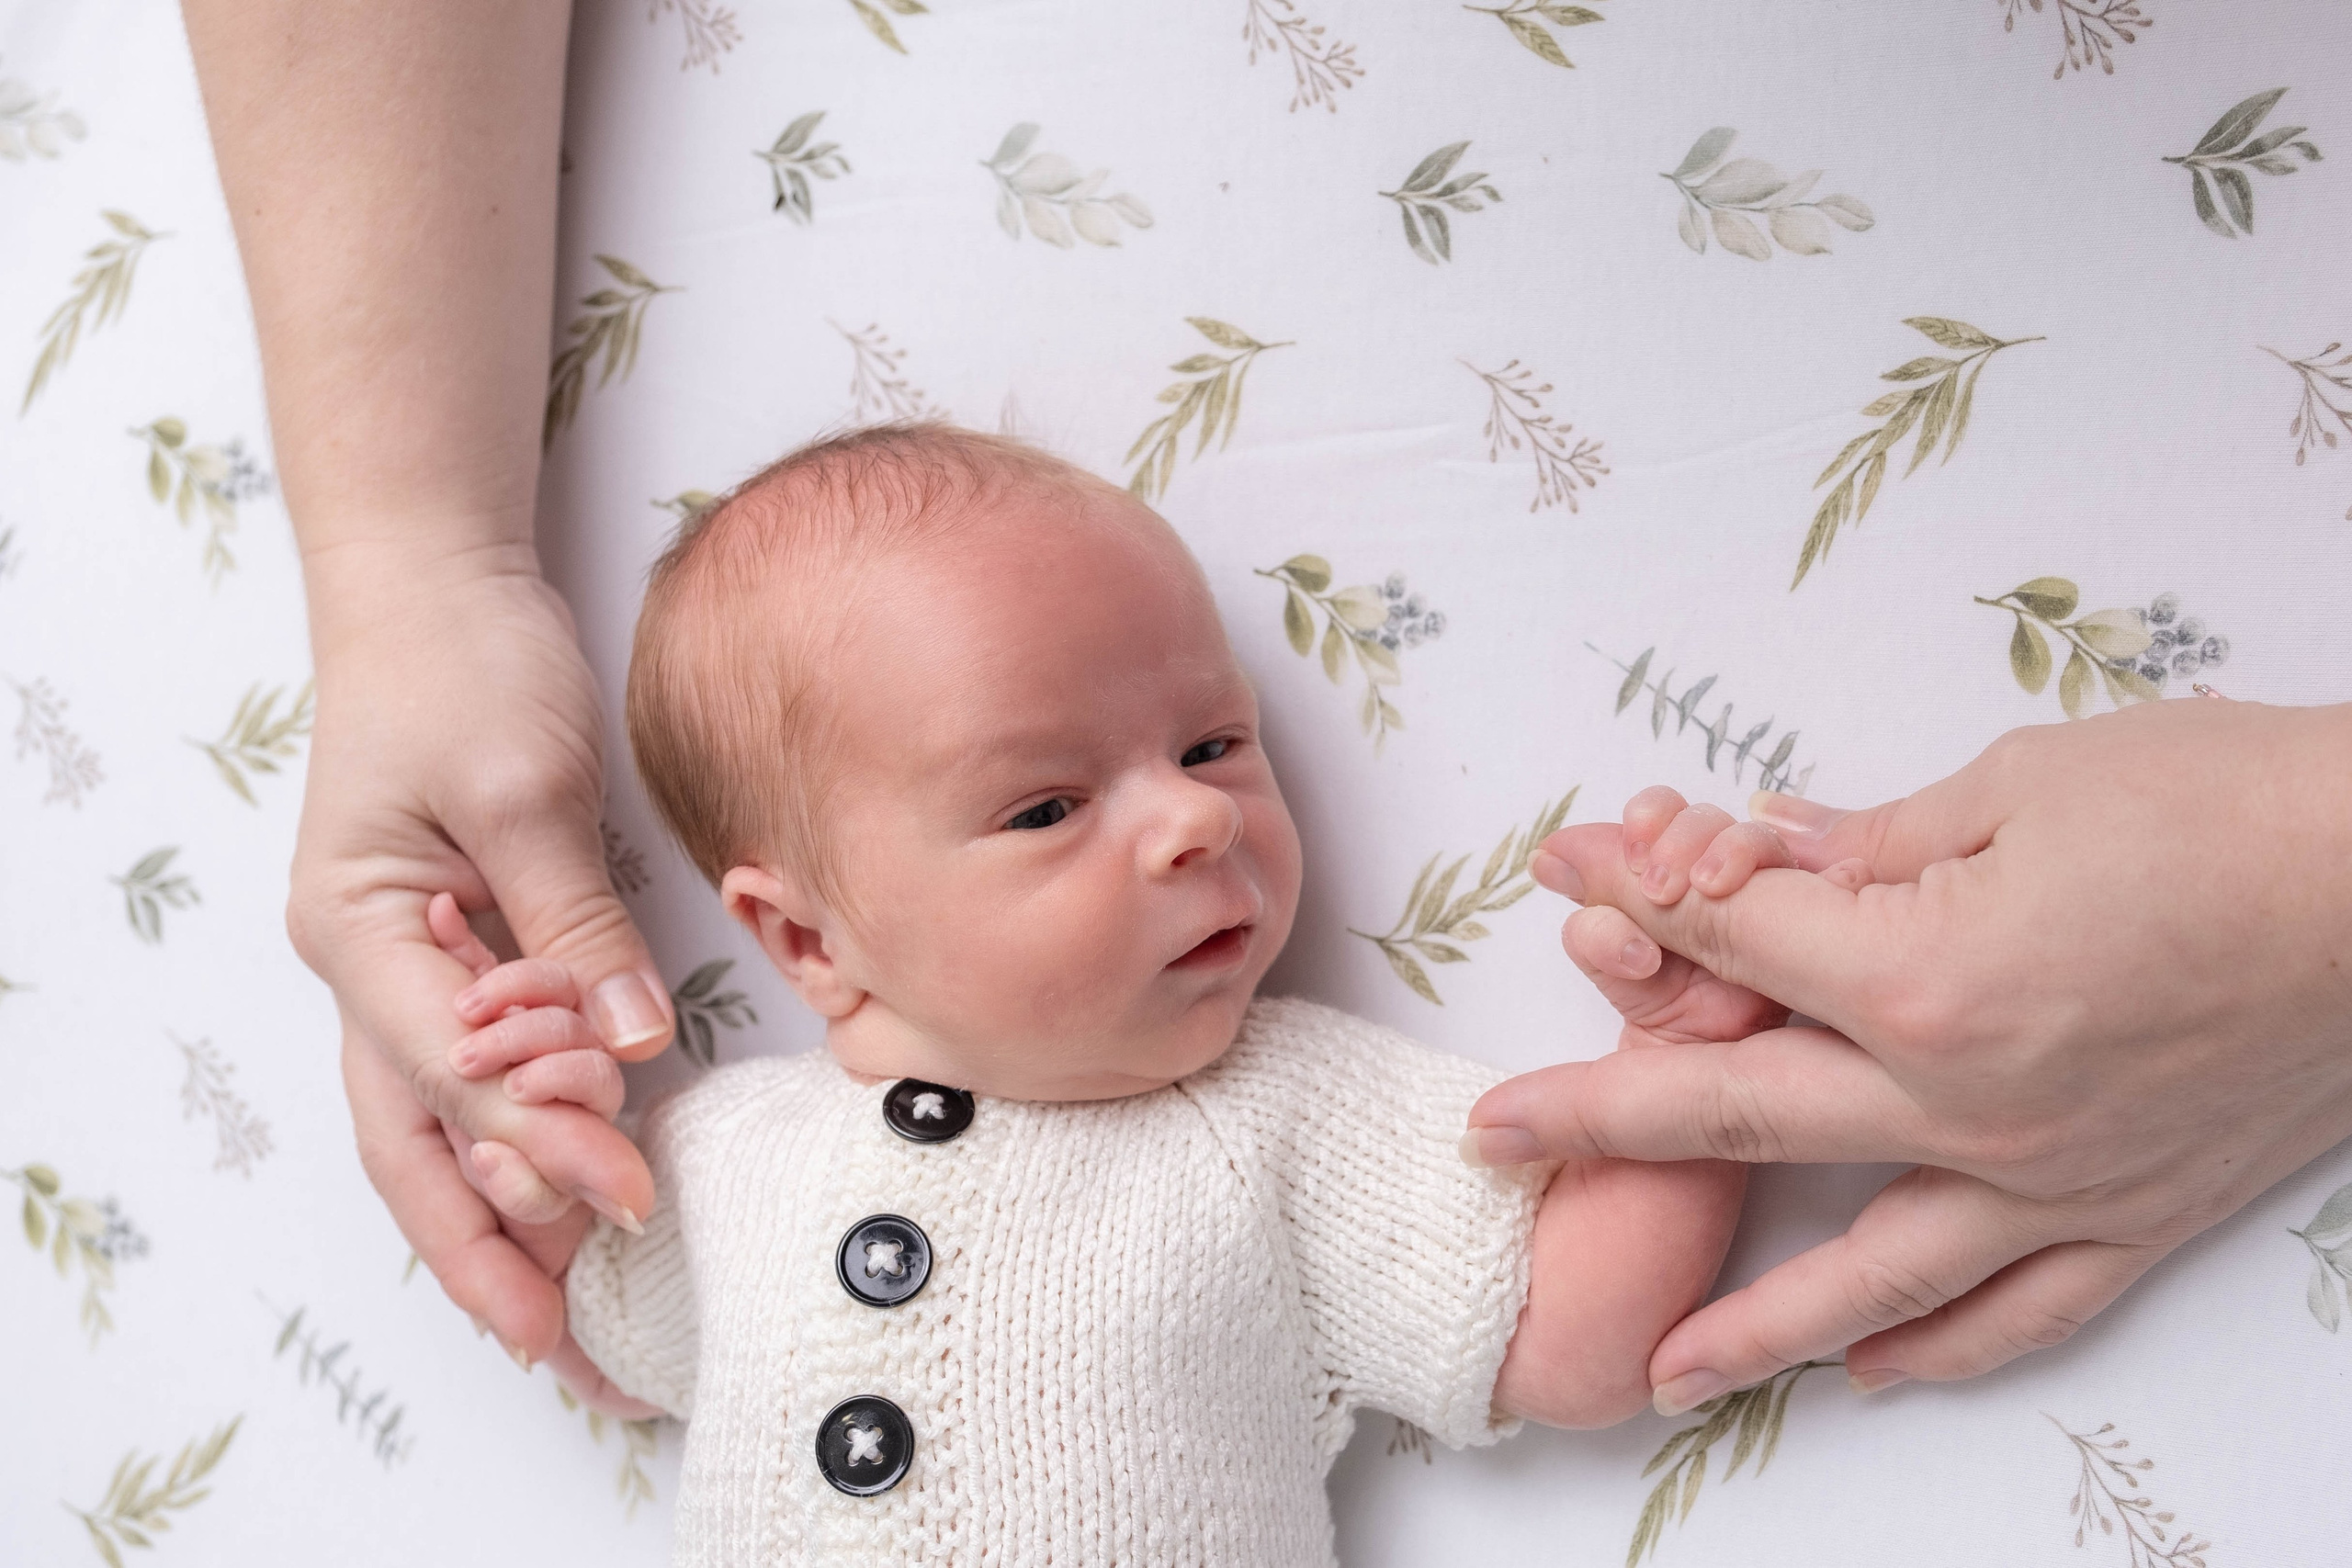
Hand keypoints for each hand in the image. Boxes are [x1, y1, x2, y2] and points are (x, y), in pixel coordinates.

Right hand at [291, 562, 673, 1363]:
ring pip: (438, 1126)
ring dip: (497, 1214)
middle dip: (479, 1250)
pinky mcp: (463, 948)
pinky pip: (482, 1071)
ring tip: (566, 1311)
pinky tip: (572, 1188)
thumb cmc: (462, 663)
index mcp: (360, 931)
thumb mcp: (522, 784)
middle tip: (558, 1346)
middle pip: (413, 1143)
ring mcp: (409, 966)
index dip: (539, 1142)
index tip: (626, 1195)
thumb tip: (629, 1046)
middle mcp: (371, 969)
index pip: (453, 1071)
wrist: (435, 586)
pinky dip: (522, 1137)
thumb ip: (571, 923)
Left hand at [1467, 698, 2351, 1409]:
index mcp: (1924, 979)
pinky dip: (1943, 1348)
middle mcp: (1971, 1106)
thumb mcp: (2017, 786)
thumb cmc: (2221, 805)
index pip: (1731, 943)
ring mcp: (2053, 1179)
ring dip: (1751, 1323)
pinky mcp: (2138, 1214)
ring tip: (1656, 1372)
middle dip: (1596, 1124)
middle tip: (1492, 1143)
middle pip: (1738, 1118)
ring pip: (1869, 1272)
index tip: (1564, 876)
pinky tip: (1872, 1373)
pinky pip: (2021, 1308)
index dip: (1637, 897)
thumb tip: (1759, 847)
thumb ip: (1868, 841)